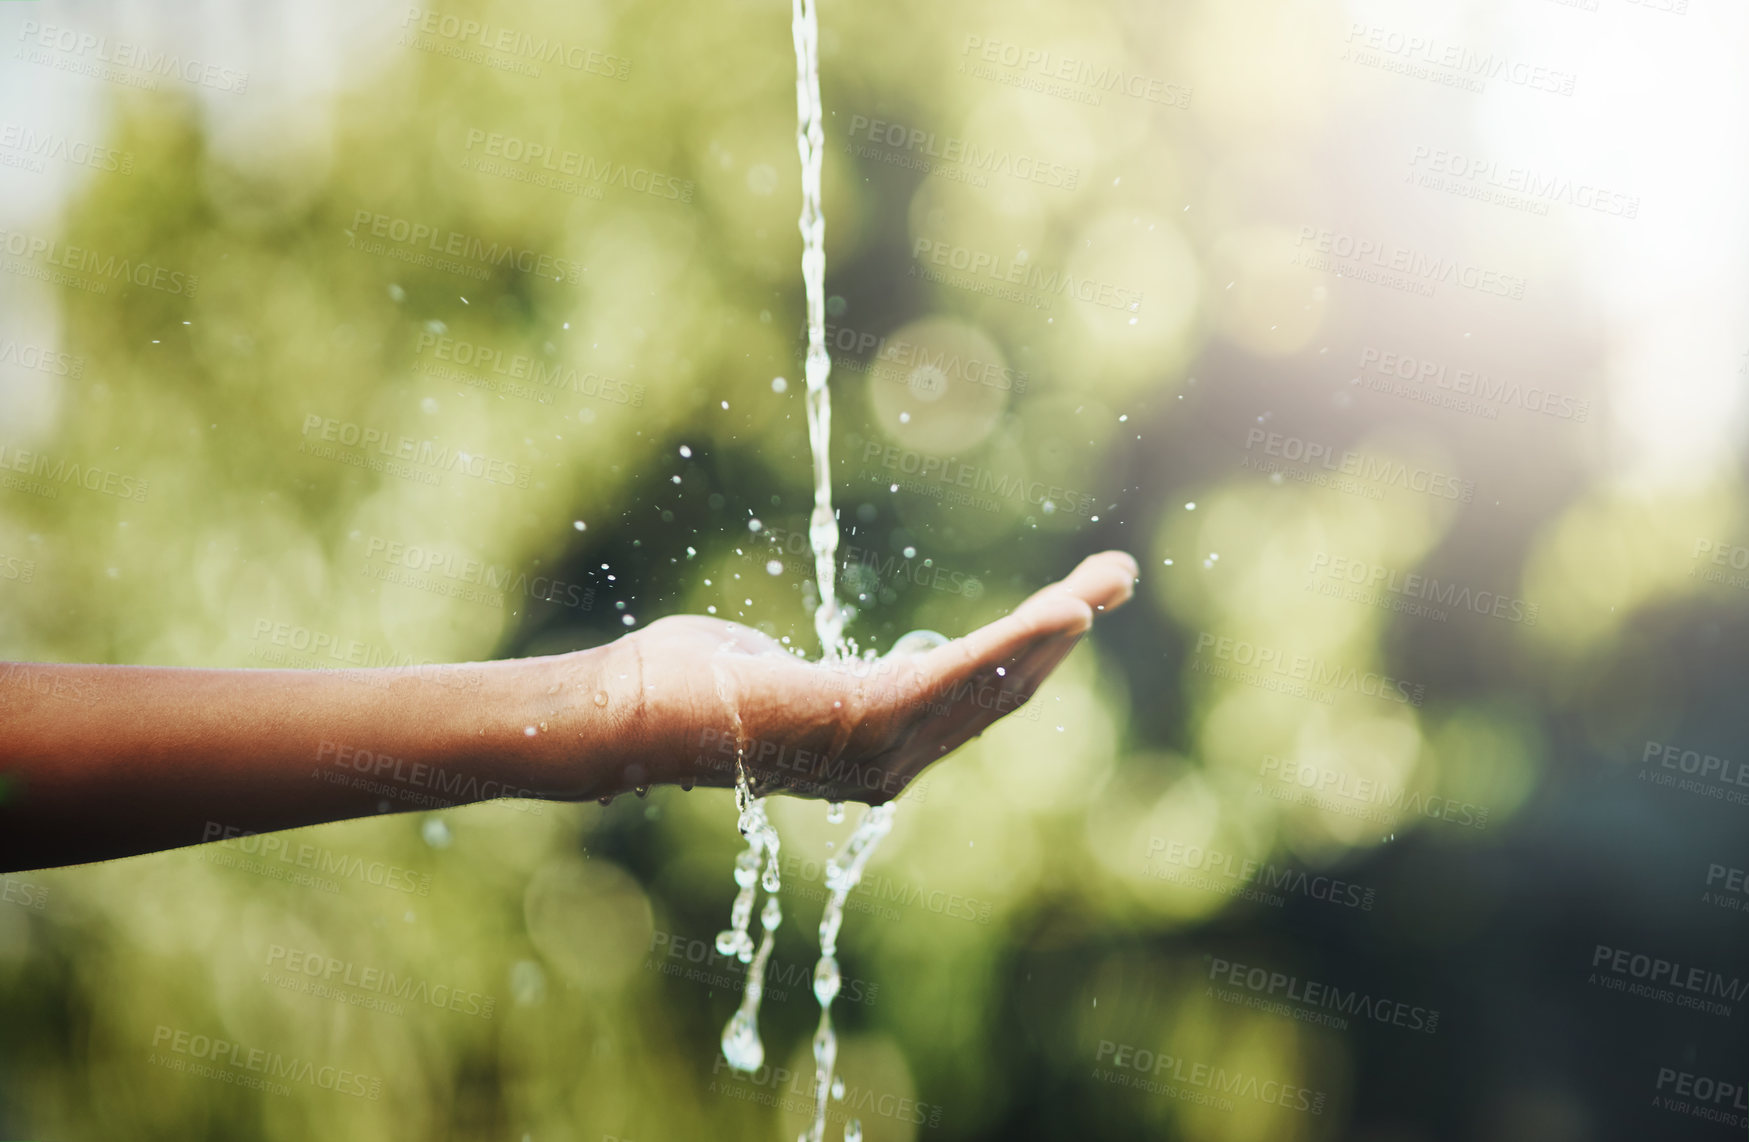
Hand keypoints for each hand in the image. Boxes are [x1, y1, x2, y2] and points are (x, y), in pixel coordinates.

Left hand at [620, 551, 1138, 802]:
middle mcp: (889, 766)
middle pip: (998, 694)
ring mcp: (879, 751)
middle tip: (1119, 577)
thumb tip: (789, 667)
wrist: (628, 709)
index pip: (970, 700)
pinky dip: (1013, 644)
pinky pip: (956, 677)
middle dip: (1061, 634)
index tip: (1072, 606)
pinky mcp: (864, 720)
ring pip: (989, 684)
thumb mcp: (766, 672)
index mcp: (873, 751)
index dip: (1026, 655)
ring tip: (1106, 585)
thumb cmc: (682, 684)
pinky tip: (1059, 612)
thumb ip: (807, 674)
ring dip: (1053, 631)